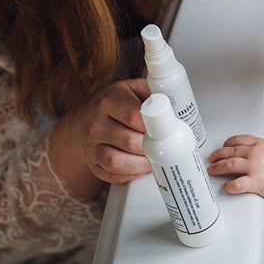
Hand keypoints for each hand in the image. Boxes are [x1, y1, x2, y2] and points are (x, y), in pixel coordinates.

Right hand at [48, 78, 153, 200]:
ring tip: (152, 156)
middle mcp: (96, 123)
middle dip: (151, 146)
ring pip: (119, 162)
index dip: (153, 125)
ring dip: (141, 163)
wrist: (84, 119)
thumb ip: (153, 93)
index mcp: (109, 100)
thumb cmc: (114, 104)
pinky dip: (131, 173)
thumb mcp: (132, 89)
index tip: (164, 128)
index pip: (134, 116)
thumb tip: (179, 103)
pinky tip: (139, 165)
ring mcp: (91, 146)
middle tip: (162, 144)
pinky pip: (113, 174)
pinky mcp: (93, 164)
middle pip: (130, 142)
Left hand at [207, 134, 263, 200]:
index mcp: (259, 144)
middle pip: (229, 151)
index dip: (226, 143)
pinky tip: (226, 186)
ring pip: (228, 164)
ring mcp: (253, 167)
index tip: (222, 147)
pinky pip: (237, 183)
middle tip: (211, 160)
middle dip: (217, 155)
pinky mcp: (254, 181)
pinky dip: (229, 186)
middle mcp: (254, 153)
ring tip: (212, 171)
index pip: (237, 140)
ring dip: (217, 168)